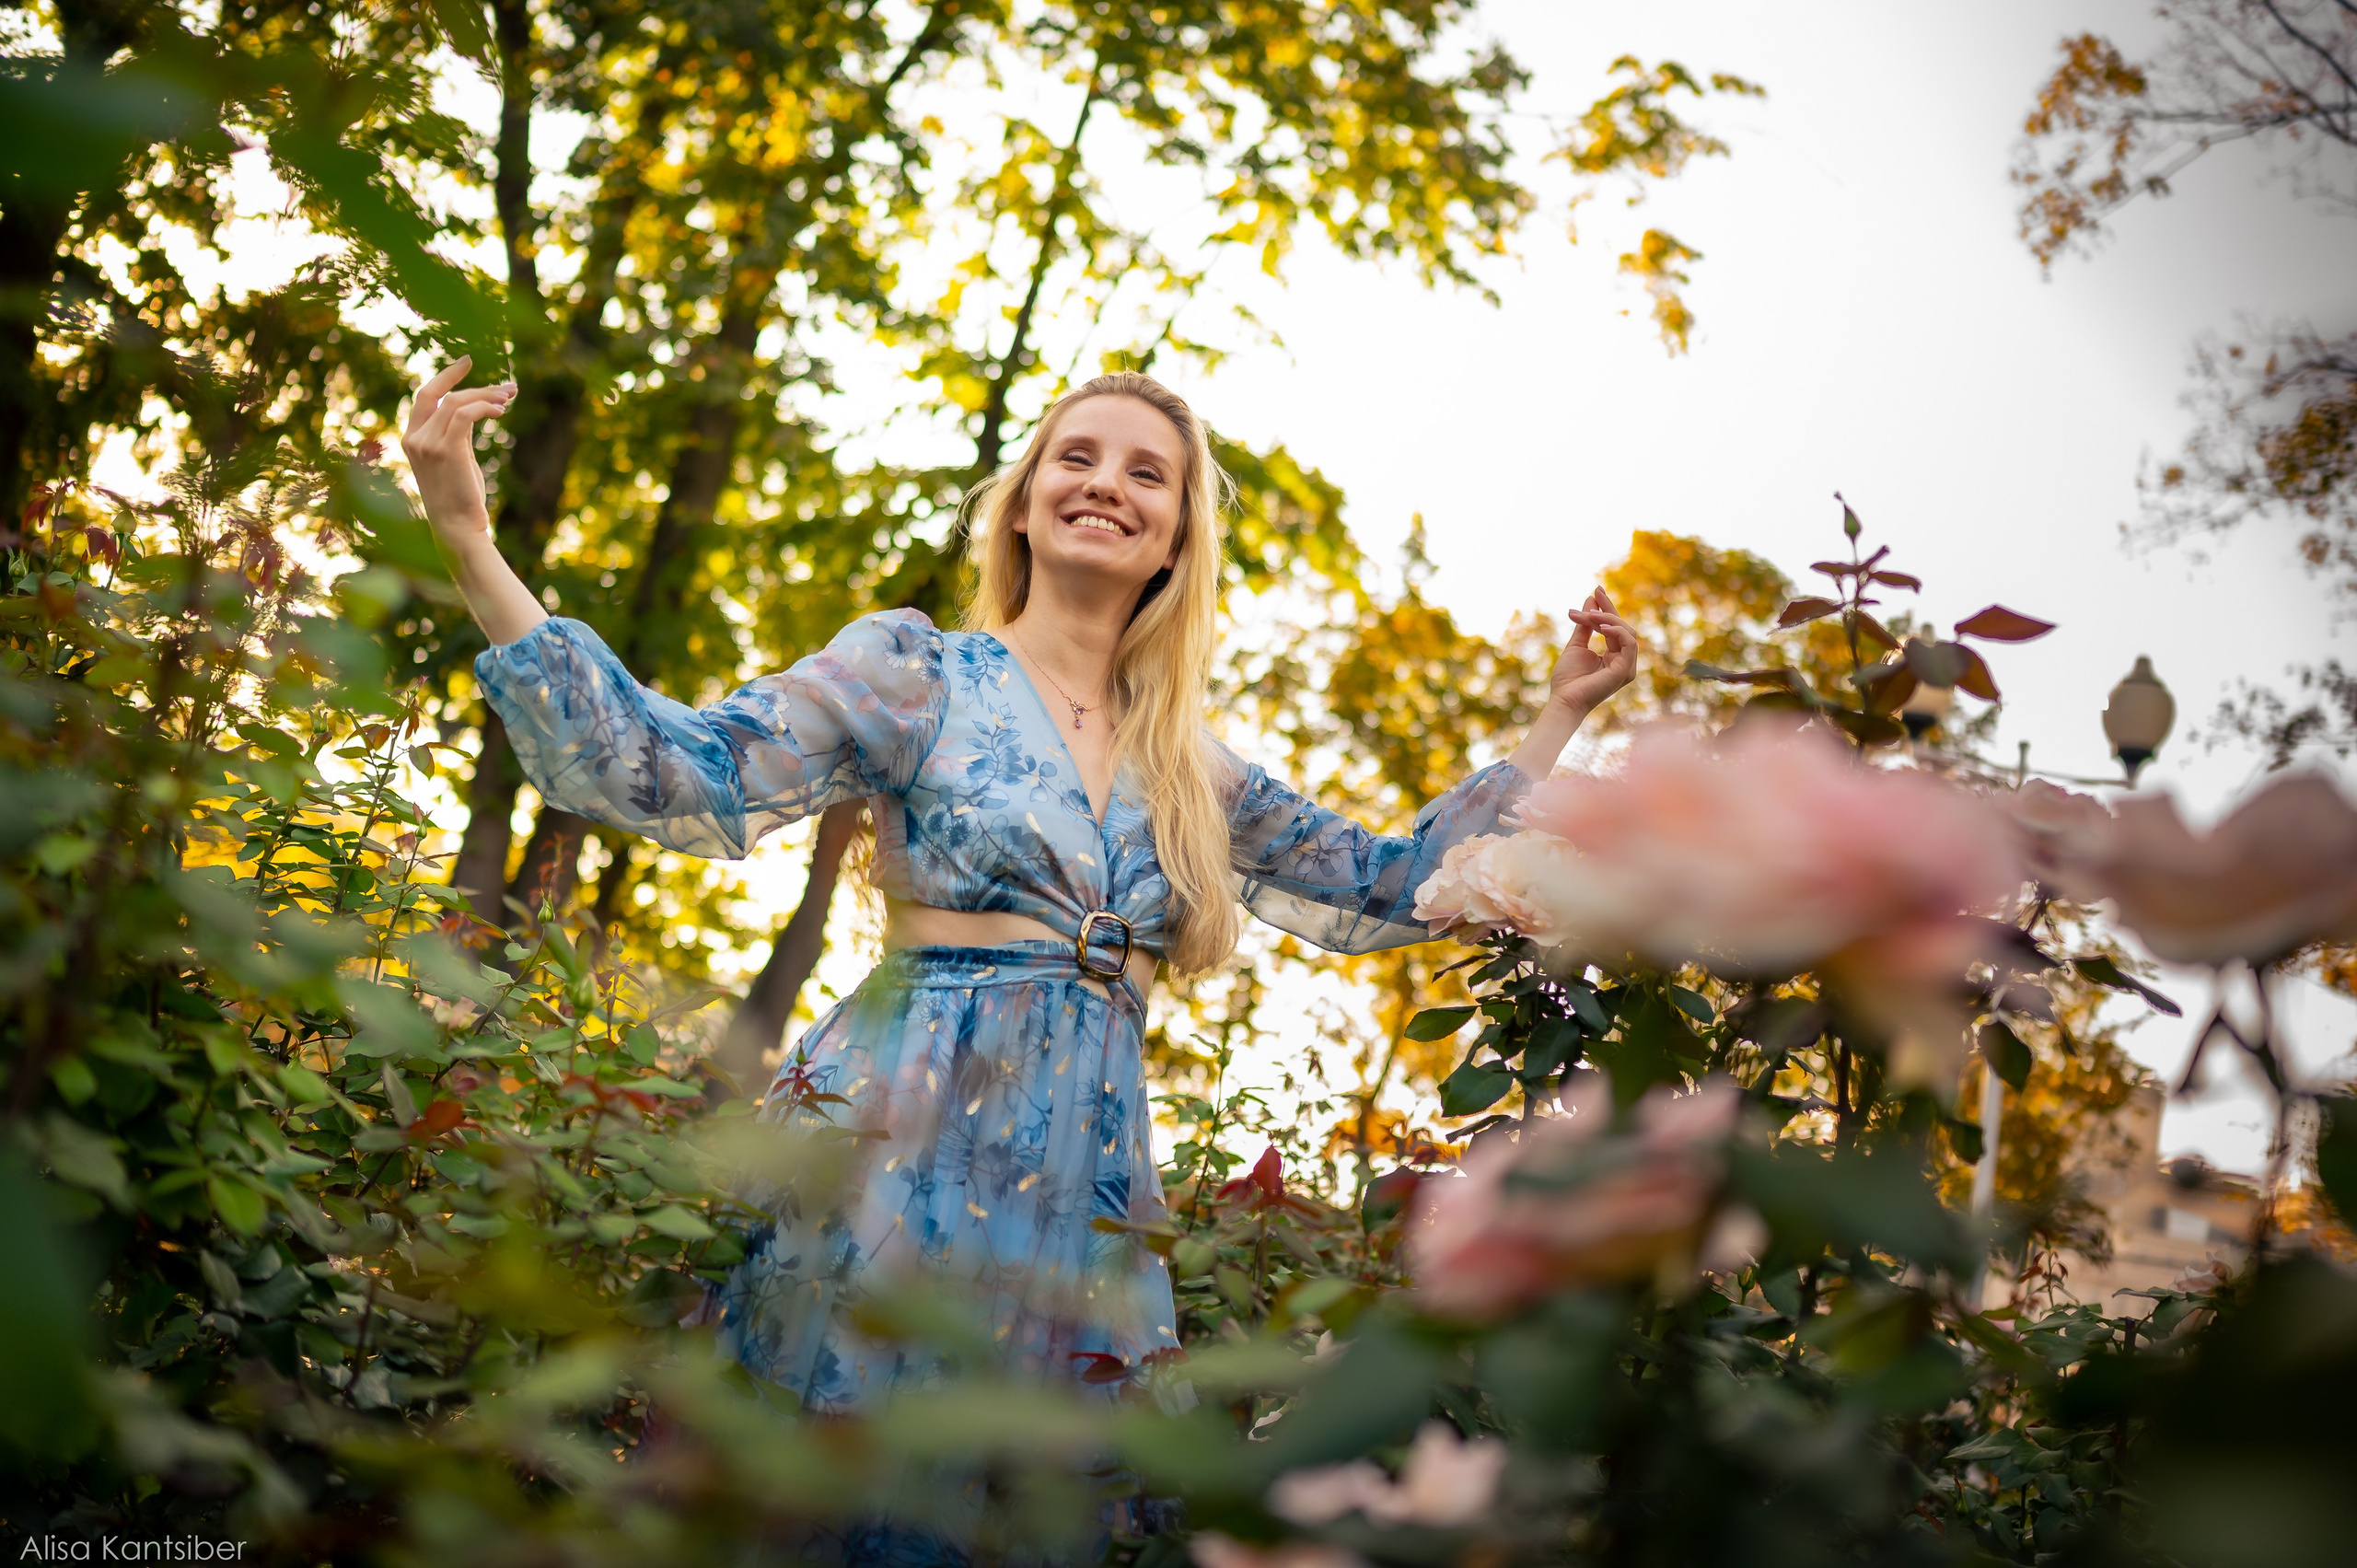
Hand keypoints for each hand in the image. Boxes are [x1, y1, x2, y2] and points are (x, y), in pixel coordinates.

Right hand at [399, 357, 513, 543]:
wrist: (457, 527)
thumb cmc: (460, 497)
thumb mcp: (456, 459)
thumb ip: (457, 434)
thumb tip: (477, 409)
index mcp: (411, 438)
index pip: (425, 396)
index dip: (445, 376)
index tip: (467, 362)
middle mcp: (414, 438)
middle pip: (443, 395)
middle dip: (475, 384)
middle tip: (507, 386)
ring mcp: (427, 444)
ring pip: (457, 402)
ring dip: (487, 397)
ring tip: (510, 400)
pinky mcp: (446, 450)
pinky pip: (465, 415)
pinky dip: (485, 408)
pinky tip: (502, 412)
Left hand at [1549, 587, 1638, 714]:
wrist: (1564, 700)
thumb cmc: (1568, 679)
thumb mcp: (1576, 645)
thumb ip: (1585, 625)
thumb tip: (1590, 600)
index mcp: (1615, 656)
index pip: (1615, 627)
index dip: (1607, 607)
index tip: (1596, 589)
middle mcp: (1624, 661)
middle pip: (1622, 626)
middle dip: (1608, 609)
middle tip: (1595, 592)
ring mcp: (1627, 667)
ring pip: (1627, 632)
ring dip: (1608, 619)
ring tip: (1589, 615)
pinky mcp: (1626, 670)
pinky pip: (1629, 643)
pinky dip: (1617, 631)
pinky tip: (1600, 626)